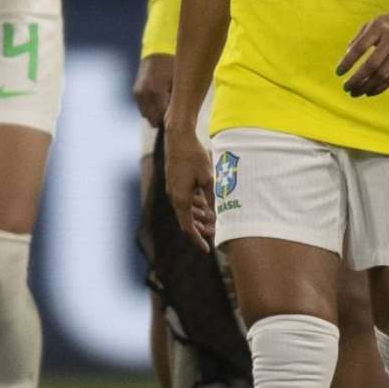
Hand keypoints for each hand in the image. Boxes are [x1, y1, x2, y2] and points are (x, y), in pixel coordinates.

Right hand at [133, 54, 173, 126]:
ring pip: (146, 115)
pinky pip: (143, 108)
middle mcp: (144, 93)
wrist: (158, 51)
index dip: (171, 120)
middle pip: (153, 119)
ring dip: (156, 114)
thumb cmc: (173, 66)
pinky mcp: (135, 92)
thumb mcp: (179, 81)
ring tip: (166, 104)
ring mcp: (138, 93)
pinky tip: (159, 100)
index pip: (163, 117)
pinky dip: (150, 107)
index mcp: (156, 90)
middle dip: (163, 119)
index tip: (178, 120)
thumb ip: (177, 100)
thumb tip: (179, 116)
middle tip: (173, 113)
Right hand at [163, 123, 214, 252]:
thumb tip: (215, 215)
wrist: (178, 137)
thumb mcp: (208, 178)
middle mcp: (174, 196)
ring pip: (185, 210)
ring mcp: (173, 189)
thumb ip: (212, 198)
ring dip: (197, 217)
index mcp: (180, 199)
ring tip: (211, 221)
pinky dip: (194, 205)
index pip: (188, 227)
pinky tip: (204, 204)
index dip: (197, 240)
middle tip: (213, 236)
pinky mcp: (174, 181)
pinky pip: (184, 199)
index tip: (207, 250)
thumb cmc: (194, 156)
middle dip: (199, 230)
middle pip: (186, 220)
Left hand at [336, 2, 388, 95]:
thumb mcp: (372, 23)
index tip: (338, 72)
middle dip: (357, 79)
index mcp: (378, 28)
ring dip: (367, 86)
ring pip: (382, 74)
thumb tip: (346, 56)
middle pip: (371, 65)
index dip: (347, 62)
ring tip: (355, 93)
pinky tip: (370, 92)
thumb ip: (358, 38)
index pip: (359, 48)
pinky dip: (380, 87)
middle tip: (346, 88)